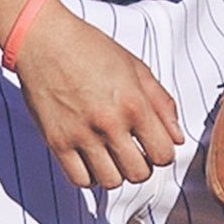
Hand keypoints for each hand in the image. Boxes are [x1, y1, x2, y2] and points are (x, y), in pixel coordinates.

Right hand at [12, 0, 185, 188]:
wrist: (45, 41)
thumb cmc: (90, 49)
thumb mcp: (136, 67)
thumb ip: (161, 103)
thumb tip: (177, 137)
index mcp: (133, 103)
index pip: (163, 154)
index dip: (162, 152)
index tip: (153, 145)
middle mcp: (109, 123)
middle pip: (139, 174)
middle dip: (141, 165)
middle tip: (133, 150)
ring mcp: (81, 135)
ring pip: (111, 182)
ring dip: (116, 173)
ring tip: (112, 155)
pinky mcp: (57, 142)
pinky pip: (80, 180)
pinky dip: (90, 176)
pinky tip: (91, 158)